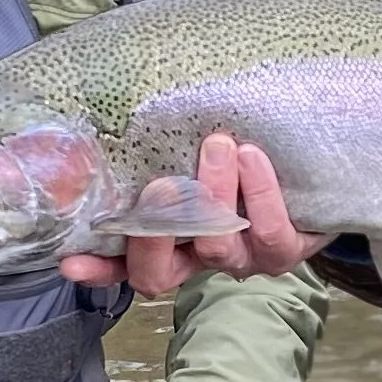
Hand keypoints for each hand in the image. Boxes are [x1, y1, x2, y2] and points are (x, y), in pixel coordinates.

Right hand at [60, 133, 327, 297]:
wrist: (311, 168)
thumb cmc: (238, 155)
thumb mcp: (193, 151)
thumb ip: (158, 146)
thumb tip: (119, 108)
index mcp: (168, 242)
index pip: (121, 265)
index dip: (96, 268)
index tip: (69, 258)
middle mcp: (198, 258)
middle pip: (159, 274)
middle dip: (154, 232)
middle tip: (162, 186)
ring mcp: (241, 260)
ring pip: (216, 246)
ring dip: (213, 194)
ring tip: (219, 145)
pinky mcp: (283, 252)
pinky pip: (269, 234)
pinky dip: (259, 194)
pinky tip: (252, 157)